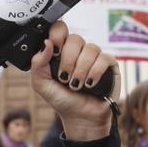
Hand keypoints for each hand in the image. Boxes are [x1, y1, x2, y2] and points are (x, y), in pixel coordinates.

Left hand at [30, 21, 119, 141]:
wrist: (80, 117)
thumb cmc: (61, 99)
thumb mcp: (41, 84)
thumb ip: (38, 63)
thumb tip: (46, 42)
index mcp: (61, 50)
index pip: (60, 28)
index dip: (58, 35)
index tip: (55, 51)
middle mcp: (78, 50)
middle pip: (75, 39)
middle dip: (68, 61)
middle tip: (64, 78)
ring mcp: (94, 56)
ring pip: (90, 48)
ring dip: (80, 70)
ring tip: (76, 86)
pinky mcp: (109, 64)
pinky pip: (103, 58)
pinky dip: (94, 73)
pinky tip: (90, 85)